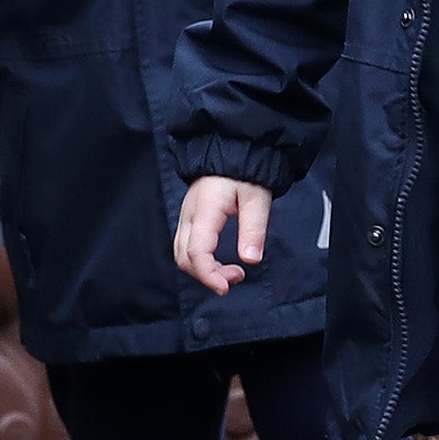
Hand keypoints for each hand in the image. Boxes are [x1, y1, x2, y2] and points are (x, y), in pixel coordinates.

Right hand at [174, 176, 272, 293]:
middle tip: (236, 277)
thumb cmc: (244, 174)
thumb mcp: (257, 199)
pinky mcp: (189, 219)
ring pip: (181, 254)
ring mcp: (186, 218)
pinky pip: (185, 246)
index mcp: (204, 211)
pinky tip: (218, 263)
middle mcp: (189, 216)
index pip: (197, 252)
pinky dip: (199, 261)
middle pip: (184, 258)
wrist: (230, 153)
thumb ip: (254, 229)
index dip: (209, 274)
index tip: (227, 286)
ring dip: (202, 270)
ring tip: (230, 272)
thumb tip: (251, 259)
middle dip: (207, 275)